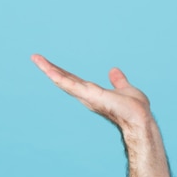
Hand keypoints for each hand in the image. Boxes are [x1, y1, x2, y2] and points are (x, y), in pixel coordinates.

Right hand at [31, 54, 155, 141]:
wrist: (140, 119)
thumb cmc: (134, 109)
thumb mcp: (124, 89)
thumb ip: (118, 81)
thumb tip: (113, 70)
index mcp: (93, 93)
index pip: (73, 80)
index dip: (61, 72)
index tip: (49, 64)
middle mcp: (86, 96)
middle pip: (64, 79)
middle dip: (49, 69)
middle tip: (35, 57)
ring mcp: (87, 96)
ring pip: (64, 81)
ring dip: (49, 70)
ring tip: (36, 59)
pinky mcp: (91, 96)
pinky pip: (72, 85)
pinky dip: (60, 78)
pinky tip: (50, 71)